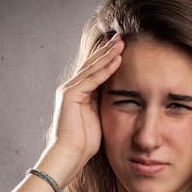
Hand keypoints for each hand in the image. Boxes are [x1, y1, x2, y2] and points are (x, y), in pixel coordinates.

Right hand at [44, 34, 124, 184]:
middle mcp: (72, 88)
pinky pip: (92, 78)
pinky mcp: (70, 94)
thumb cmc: (84, 143)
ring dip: (108, 54)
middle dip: (107, 50)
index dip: (106, 58)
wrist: (70, 154)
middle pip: (92, 64)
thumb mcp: (98, 118)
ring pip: (93, 68)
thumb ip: (102, 104)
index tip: (120, 47)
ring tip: (121, 42)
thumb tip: (115, 96)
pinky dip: (106, 68)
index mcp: (78, 94)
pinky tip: (117, 59)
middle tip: (120, 37)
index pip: (94, 71)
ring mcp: (69, 90)